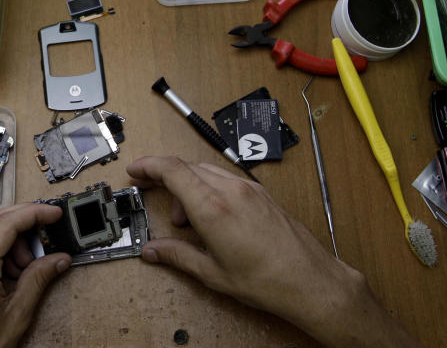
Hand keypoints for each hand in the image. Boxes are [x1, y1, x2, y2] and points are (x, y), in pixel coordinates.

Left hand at [0, 203, 71, 347]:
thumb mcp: (16, 315)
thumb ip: (38, 280)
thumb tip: (57, 259)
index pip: (7, 224)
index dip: (34, 213)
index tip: (52, 213)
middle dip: (23, 223)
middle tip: (44, 236)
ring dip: (9, 240)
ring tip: (24, 268)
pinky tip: (8, 273)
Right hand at [126, 156, 420, 346]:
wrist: (311, 281)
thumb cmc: (268, 280)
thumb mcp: (212, 273)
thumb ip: (177, 256)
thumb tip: (153, 251)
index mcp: (213, 207)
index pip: (172, 170)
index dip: (148, 166)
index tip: (135, 170)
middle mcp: (231, 190)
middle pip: (187, 167)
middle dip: (165, 178)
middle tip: (150, 191)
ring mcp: (249, 189)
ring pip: (206, 171)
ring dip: (188, 186)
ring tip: (185, 219)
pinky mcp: (261, 194)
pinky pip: (225, 179)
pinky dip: (209, 189)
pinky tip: (210, 214)